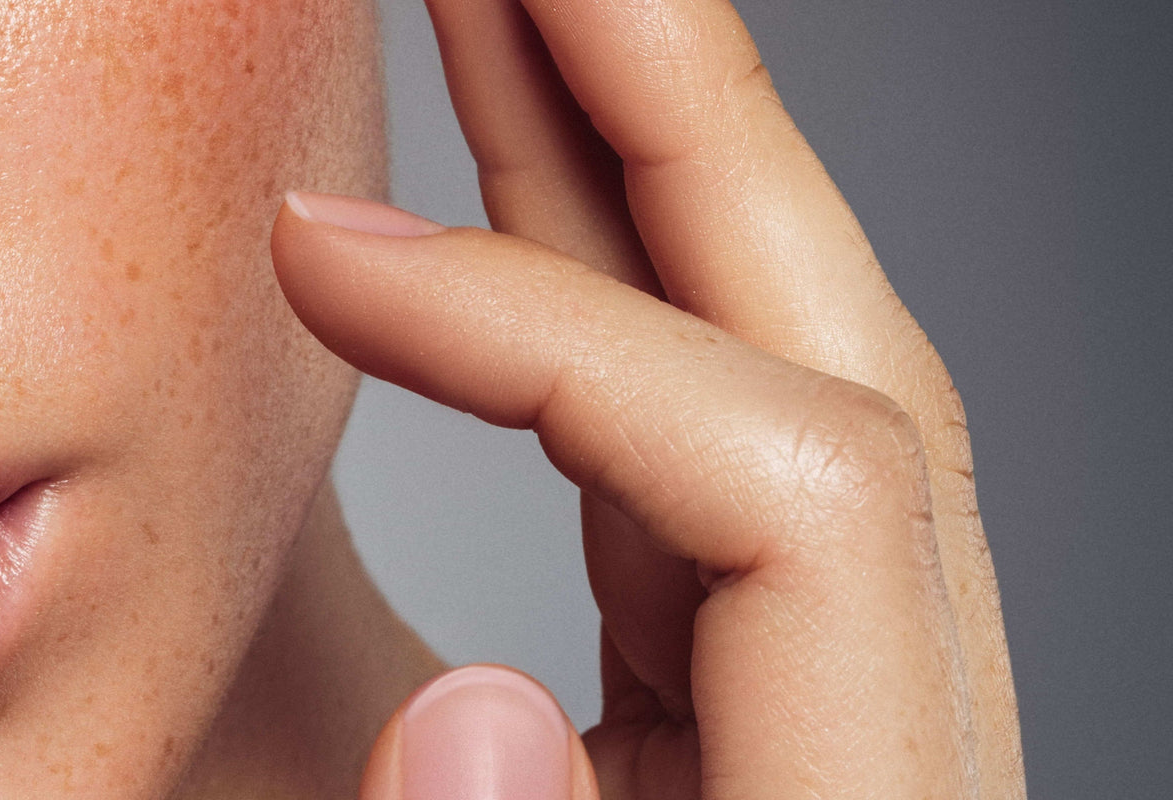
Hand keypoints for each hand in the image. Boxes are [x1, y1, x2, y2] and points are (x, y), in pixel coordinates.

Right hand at [270, 0, 1023, 796]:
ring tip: (501, 15)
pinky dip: (585, 288)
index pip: (799, 496)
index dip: (551, 332)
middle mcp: (894, 721)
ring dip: (613, 156)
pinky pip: (681, 430)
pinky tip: (516, 190)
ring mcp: (827, 675)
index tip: (317, 248)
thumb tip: (470, 714)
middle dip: (665, 99)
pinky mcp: (745, 664)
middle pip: (834, 345)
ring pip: (759, 356)